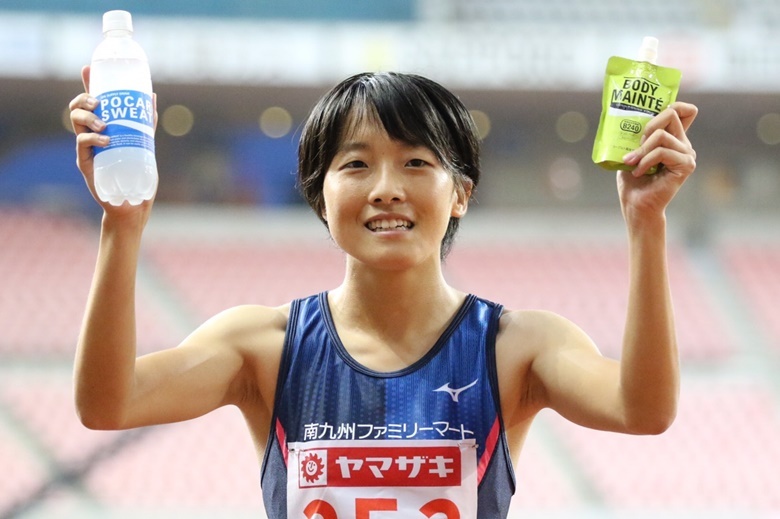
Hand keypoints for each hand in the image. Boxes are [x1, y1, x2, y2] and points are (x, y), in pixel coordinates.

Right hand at [69, 66, 157, 216]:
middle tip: (98, 101)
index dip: (87, 84)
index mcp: (102, 128)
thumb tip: (151, 95)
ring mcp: (86, 150)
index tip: (87, 68)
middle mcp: (91, 136)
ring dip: (87, 117)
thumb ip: (146, 122)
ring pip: (75, 123)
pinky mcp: (86, 164)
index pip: (91, 102)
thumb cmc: (138, 174)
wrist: (133, 204)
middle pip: (77, 109)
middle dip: (84, 99)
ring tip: (104, 123)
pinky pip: (82, 145)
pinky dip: (93, 138)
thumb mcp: (144, 144)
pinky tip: (106, 139)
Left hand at [617, 102, 697, 222]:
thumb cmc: (633, 181)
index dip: (673, 104)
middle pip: (670, 114)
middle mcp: (683, 144)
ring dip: (642, 150)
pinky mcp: (686, 165)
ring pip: (662, 135)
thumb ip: (637, 135)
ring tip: (633, 163)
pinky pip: (663, 152)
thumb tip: (628, 116)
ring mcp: (687, 154)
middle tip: (635, 146)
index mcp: (673, 139)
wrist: (636, 205)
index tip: (652, 112)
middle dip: (648, 126)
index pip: (684, 111)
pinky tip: (639, 172)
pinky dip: (646, 160)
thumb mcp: (632, 152)